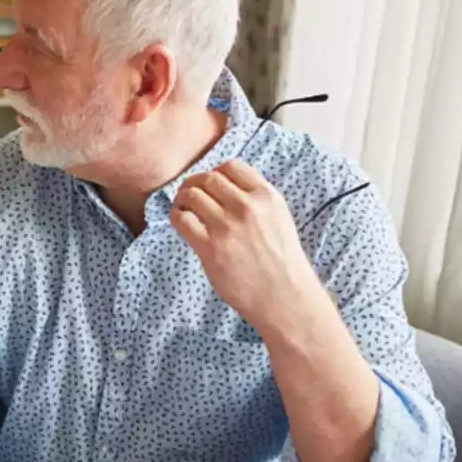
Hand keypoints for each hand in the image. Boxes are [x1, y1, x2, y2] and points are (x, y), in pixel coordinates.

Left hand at [171, 160, 326, 333]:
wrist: (284, 296)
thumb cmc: (281, 262)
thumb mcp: (278, 219)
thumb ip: (256, 201)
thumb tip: (223, 190)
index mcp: (267, 196)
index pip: (231, 166)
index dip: (215, 173)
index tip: (210, 185)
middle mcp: (247, 206)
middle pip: (208, 178)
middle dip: (194, 184)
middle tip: (189, 195)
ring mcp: (228, 226)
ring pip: (192, 195)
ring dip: (182, 199)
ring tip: (183, 209)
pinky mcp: (210, 247)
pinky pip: (182, 219)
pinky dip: (176, 216)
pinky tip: (181, 223)